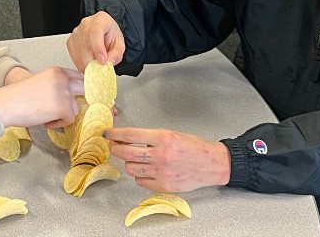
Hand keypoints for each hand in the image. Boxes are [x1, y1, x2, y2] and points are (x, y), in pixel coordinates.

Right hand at [0, 67, 83, 128]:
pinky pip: (69, 119)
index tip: (72, 97)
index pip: (77, 77)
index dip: (76, 89)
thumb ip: (56, 85)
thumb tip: (70, 97)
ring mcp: (65, 93)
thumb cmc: (18, 96)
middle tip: (66, 108)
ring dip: (64, 114)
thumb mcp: (40, 82)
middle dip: (77, 99)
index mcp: (57, 71)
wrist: (7, 104)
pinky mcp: (64, 107)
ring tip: (48, 116)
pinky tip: (46, 122)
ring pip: (76, 107)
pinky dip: (59, 124)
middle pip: (83, 88)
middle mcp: (63, 79)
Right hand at [66, 11, 125, 71]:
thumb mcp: (119, 46)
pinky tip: (88, 66)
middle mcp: (86, 23)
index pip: (96, 31)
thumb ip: (116, 54)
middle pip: (85, 43)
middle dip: (92, 60)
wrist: (104, 35)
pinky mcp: (70, 41)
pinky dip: (80, 64)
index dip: (98, 47)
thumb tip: (108, 63)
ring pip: (78, 50)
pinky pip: (73, 55)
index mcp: (101, 19)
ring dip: (86, 63)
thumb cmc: (110, 37)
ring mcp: (76, 32)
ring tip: (95, 69)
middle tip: (99, 70)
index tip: (102, 60)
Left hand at [105, 127, 230, 191]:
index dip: (115, 134)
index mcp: (164, 138)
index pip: (130, 135)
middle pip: (125, 153)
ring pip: (131, 168)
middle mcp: (161, 156)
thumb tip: (126, 138)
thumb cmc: (193, 147)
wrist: (211, 164)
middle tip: (115, 146)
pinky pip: (140, 181)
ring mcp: (162, 172)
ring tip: (136, 158)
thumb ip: (149, 137)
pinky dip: (140, 176)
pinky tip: (147, 170)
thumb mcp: (172, 134)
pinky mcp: (163, 186)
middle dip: (115, 149)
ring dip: (129, 162)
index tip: (108, 134)